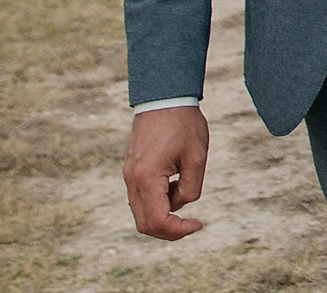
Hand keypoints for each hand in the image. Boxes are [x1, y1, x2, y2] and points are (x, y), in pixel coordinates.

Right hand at [123, 105, 209, 239]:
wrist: (163, 96)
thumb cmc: (183, 123)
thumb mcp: (197, 157)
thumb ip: (191, 188)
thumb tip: (180, 206)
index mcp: (147, 178)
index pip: (157, 221)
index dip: (179, 231)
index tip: (198, 224)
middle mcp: (132, 180)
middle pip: (145, 224)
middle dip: (169, 230)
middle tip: (192, 223)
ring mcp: (128, 175)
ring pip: (141, 212)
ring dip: (164, 214)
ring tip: (184, 190)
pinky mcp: (131, 169)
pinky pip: (141, 197)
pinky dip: (157, 201)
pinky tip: (175, 183)